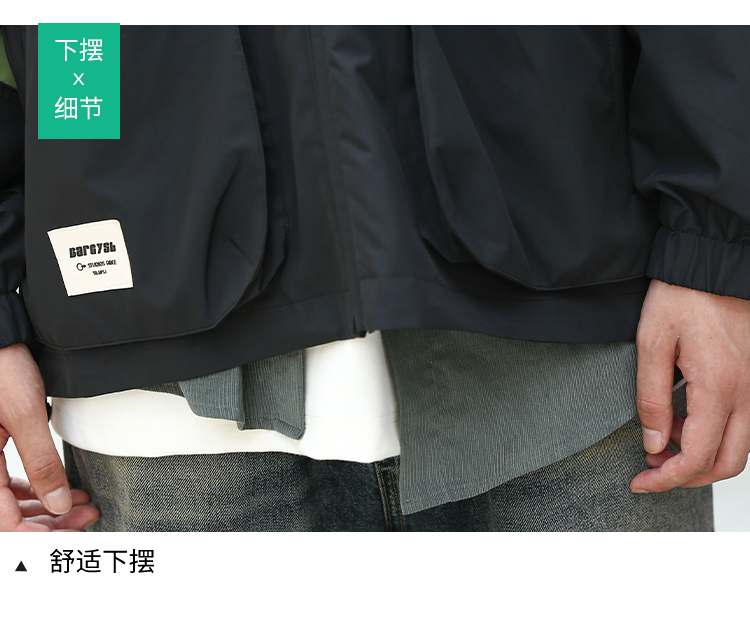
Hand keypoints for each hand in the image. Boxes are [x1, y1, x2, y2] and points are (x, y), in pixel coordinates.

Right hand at [0, 344, 98, 530]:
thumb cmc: (2, 369)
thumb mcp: (26, 416)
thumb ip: (41, 463)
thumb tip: (58, 506)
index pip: (3, 524)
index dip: (35, 537)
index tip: (71, 534)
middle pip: (8, 516)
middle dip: (48, 524)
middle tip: (87, 519)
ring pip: (11, 502)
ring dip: (46, 509)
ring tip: (84, 507)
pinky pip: (11, 483)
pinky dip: (38, 490)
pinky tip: (65, 491)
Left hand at [631, 279, 749, 492]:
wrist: (711, 265)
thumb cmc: (682, 297)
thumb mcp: (652, 344)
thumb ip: (652, 398)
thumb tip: (655, 443)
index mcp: (720, 387)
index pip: (699, 456)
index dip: (667, 479)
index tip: (640, 482)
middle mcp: (748, 393)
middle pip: (728, 463)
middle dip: (688, 476)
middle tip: (650, 469)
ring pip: (739, 447)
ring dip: (702, 456)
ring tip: (662, 442)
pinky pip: (743, 425)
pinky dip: (715, 436)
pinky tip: (684, 421)